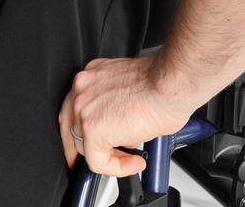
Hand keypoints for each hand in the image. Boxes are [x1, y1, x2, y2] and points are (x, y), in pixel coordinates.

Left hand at [59, 54, 197, 176]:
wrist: (171, 84)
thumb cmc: (162, 83)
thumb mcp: (129, 90)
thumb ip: (115, 107)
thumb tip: (122, 130)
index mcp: (91, 76)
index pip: (76, 109)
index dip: (83, 129)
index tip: (93, 142)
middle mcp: (83, 88)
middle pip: (72, 127)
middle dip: (87, 148)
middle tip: (106, 159)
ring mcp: (84, 108)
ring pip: (85, 147)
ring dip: (110, 158)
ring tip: (132, 159)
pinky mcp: (93, 129)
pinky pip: (96, 161)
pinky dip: (115, 169)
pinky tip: (134, 163)